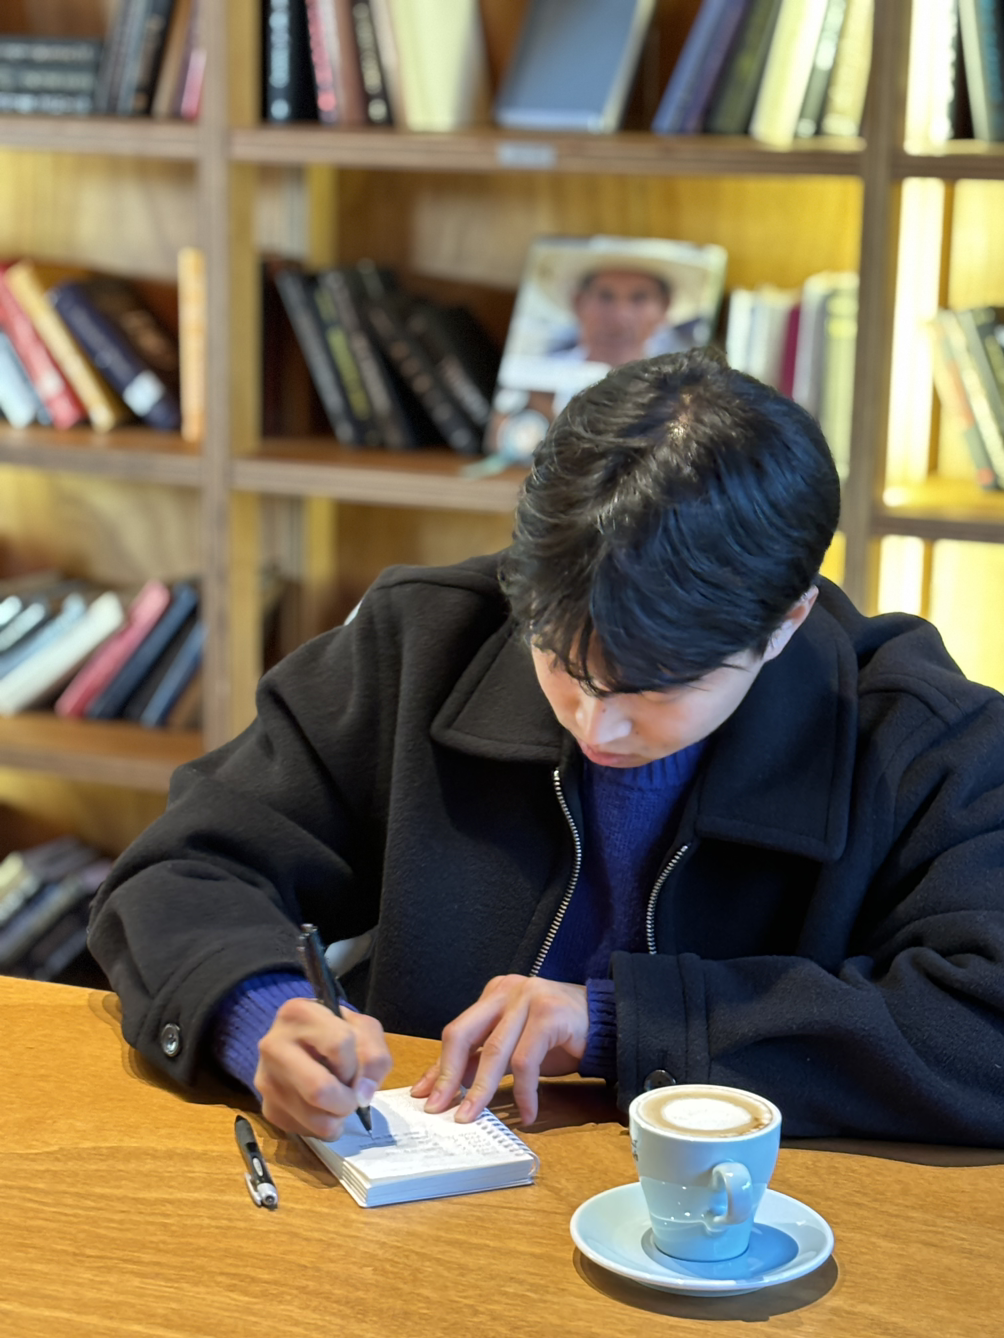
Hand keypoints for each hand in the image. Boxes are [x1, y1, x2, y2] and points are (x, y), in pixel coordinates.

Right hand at [255, 997, 392, 1139]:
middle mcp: (273, 1045)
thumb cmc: (336, 1032)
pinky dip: (323, 1126)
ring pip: (315, 1119)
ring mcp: (266, 1079)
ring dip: (337, 1117)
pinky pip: (305, 1131)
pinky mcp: (267, 1108)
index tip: (353, 1064)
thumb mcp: (363, 1030)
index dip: (355, 1062)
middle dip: (347, 1101)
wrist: (302, 1043)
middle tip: (351, 1096)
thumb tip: (363, 1096)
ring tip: (337, 1101)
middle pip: (319, 1090)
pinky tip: (321, 1106)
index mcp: (299, 1013)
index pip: (339, 1044)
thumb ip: (375, 1056)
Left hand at [411, 975, 588, 1125]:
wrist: (607, 1022)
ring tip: (473, 1117)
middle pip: (464, 1035)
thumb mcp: (514, 1045)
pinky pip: (527, 1061)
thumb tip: (443, 1085)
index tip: (424, 1094)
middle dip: (449, 1076)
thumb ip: (482, 1059)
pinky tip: (527, 1113)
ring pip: (494, 1051)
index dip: (438, 1066)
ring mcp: (528, 999)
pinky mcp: (549, 1014)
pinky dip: (524, 1092)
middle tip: (439, 1108)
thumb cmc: (558, 1035)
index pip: (457, 1032)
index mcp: (493, 994)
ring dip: (480, 1090)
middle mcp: (506, 991)